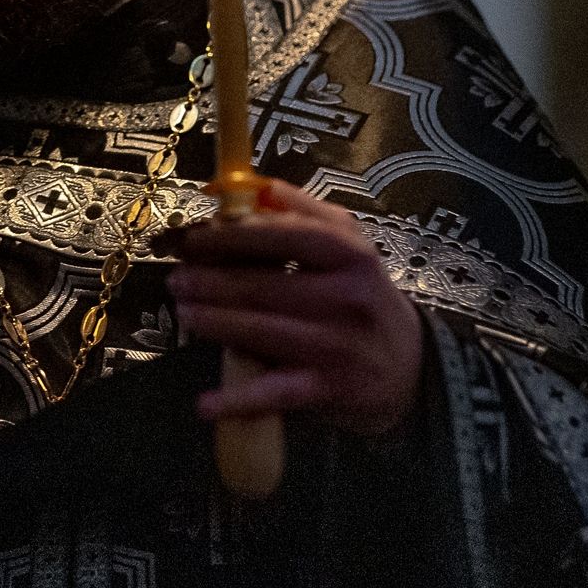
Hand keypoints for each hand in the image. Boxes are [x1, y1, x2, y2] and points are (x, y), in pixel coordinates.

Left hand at [166, 178, 423, 437]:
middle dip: (213, 282)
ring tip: (185, 313)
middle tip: (177, 279)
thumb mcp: (350, 246)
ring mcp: (337, 347)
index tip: (196, 236)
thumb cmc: (364, 297)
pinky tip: (205, 403)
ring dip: (216, 323)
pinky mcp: (328, 389)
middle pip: (267, 286)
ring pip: (263, 332)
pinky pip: (276, 393)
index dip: (236, 235)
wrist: (410, 367)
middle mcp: (348, 298)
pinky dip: (239, 400)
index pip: (287, 236)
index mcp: (351, 255)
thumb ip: (304, 212)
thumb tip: (254, 185)